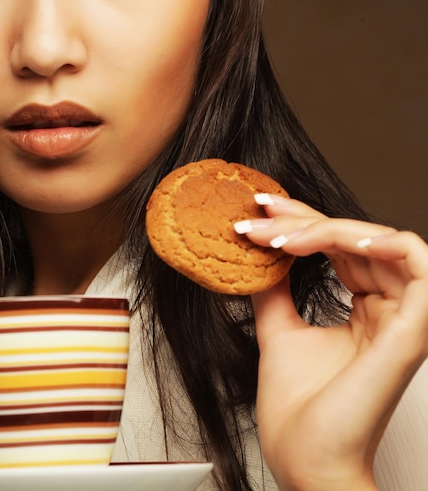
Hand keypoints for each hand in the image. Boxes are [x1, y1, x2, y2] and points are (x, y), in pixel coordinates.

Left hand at [236, 195, 427, 490]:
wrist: (304, 457)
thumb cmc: (298, 407)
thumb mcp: (280, 329)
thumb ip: (276, 288)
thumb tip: (258, 253)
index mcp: (365, 311)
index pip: (341, 248)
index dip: (303, 222)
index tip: (259, 212)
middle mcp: (388, 310)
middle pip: (357, 239)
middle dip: (304, 219)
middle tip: (260, 215)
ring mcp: (403, 319)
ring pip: (381, 242)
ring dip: (329, 229)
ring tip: (281, 238)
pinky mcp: (411, 331)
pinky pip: (419, 264)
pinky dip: (382, 242)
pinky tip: (338, 238)